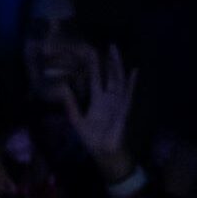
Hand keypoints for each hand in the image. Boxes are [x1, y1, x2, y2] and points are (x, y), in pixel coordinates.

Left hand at [62, 44, 137, 178]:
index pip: (95, 79)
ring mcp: (118, 103)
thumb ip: (70, 104)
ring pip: (119, 80)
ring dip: (118, 66)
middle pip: (110, 75)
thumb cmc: (91, 138)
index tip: (92, 52)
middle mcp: (109, 98)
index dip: (94, 66)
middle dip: (110, 61)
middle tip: (110, 45)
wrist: (103, 152)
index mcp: (97, 100)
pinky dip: (131, 83)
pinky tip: (134, 72)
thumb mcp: (76, 120)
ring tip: (117, 52)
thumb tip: (62, 88)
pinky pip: (128, 94)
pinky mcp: (124, 109)